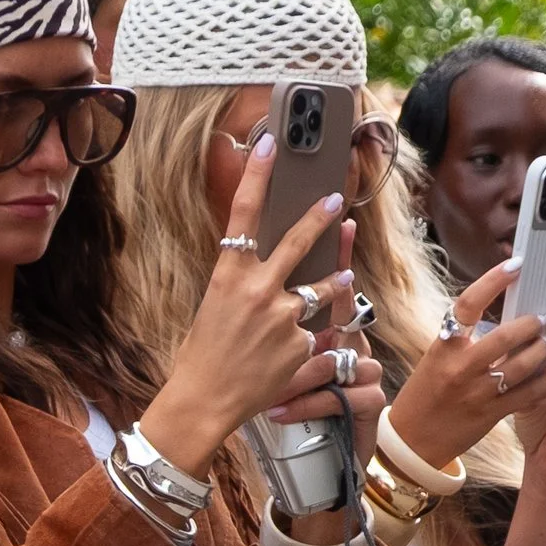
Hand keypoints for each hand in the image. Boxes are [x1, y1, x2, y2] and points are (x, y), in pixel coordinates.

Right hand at [140, 143, 360, 476]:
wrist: (204, 401)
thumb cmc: (201, 356)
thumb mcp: (214, 308)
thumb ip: (242, 285)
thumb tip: (264, 271)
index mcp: (229, 275)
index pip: (244, 214)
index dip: (257, 176)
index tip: (269, 145)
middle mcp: (258, 290)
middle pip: (297, 241)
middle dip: (320, 218)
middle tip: (335, 199)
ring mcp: (283, 317)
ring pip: (321, 290)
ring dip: (335, 283)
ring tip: (344, 276)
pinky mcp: (300, 344)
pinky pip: (315, 332)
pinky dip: (310, 339)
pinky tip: (296, 352)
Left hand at [264, 221, 385, 456]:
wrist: (327, 461)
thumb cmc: (303, 409)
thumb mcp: (285, 366)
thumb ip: (282, 332)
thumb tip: (253, 294)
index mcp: (331, 331)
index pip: (332, 285)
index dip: (337, 254)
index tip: (338, 222)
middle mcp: (352, 345)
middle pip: (347, 310)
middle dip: (335, 289)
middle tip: (321, 278)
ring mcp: (365, 372)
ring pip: (335, 362)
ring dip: (298, 379)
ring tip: (269, 392)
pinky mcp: (369, 403)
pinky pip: (335, 397)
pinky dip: (301, 406)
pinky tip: (277, 412)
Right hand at [382, 261, 545, 468]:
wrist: (413, 440)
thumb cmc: (427, 393)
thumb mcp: (437, 358)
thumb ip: (464, 338)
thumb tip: (500, 314)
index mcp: (443, 346)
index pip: (469, 304)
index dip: (494, 280)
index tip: (515, 264)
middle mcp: (459, 367)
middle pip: (506, 336)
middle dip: (532, 324)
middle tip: (543, 318)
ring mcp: (476, 392)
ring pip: (522, 365)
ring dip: (542, 351)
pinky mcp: (490, 414)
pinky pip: (527, 394)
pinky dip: (544, 381)